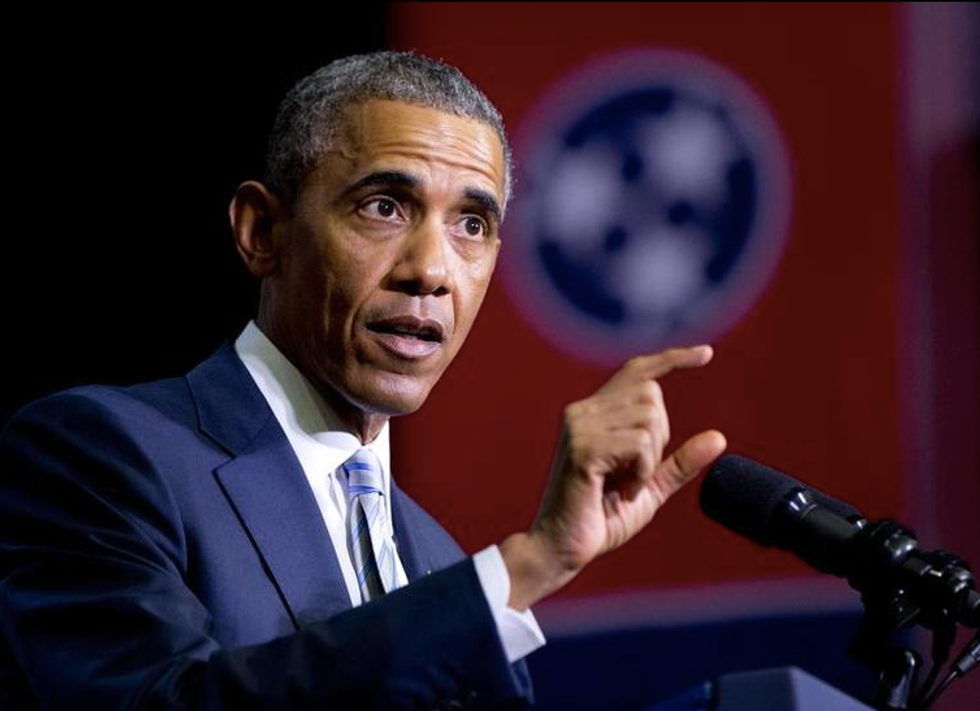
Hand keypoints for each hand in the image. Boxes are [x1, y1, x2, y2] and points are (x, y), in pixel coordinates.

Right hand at [501, 346, 725, 608]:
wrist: (560, 549)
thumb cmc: (599, 519)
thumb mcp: (650, 488)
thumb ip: (679, 463)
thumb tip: (719, 437)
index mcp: (594, 413)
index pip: (637, 371)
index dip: (673, 359)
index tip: (707, 354)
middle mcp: (583, 411)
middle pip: (651, 394)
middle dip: (660, 436)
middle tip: (634, 476)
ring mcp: (580, 427)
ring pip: (649, 417)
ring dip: (650, 459)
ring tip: (624, 486)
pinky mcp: (583, 448)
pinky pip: (639, 443)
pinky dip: (641, 473)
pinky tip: (620, 492)